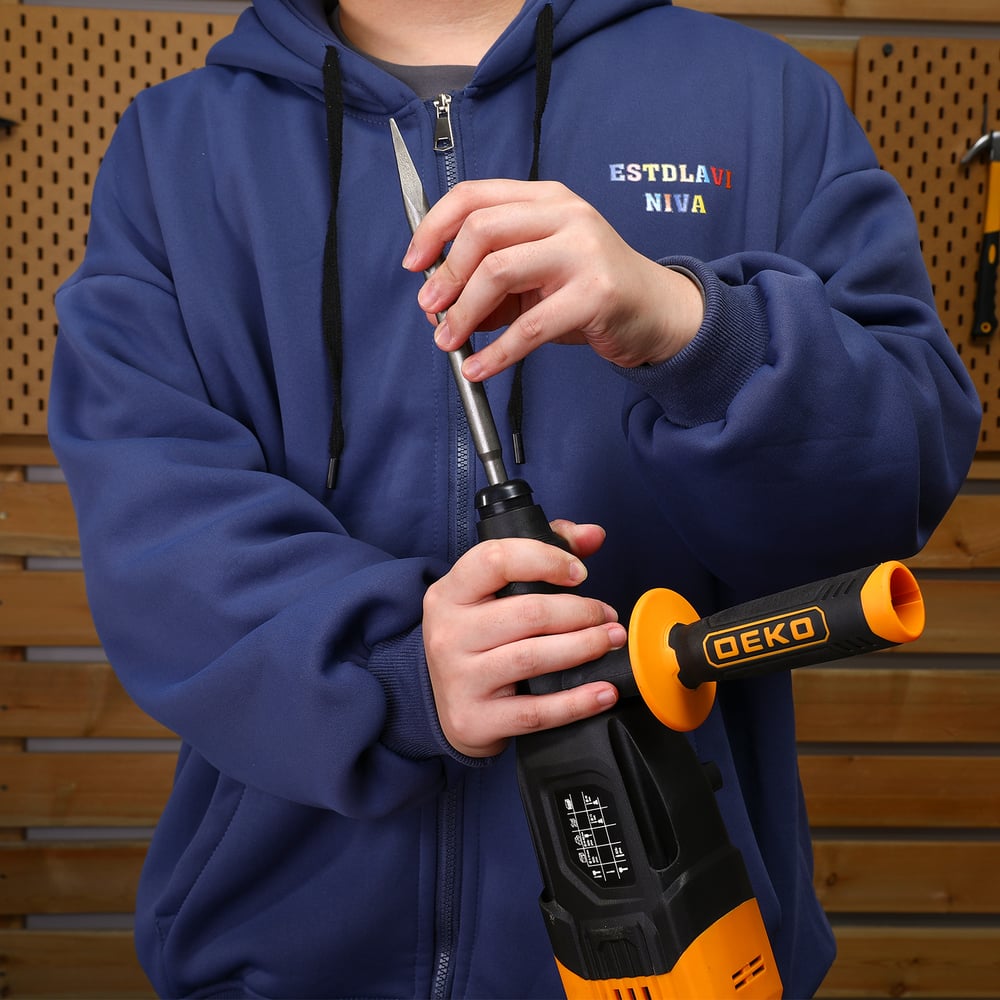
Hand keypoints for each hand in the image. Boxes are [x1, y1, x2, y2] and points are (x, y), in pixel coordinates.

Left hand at [402, 179, 703, 380]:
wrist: (657, 311)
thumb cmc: (591, 290)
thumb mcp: (537, 277)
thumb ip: (492, 284)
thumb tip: (440, 305)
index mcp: (546, 200)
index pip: (474, 196)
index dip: (434, 228)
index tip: (414, 262)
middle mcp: (564, 215)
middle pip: (481, 230)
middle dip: (446, 274)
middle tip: (430, 308)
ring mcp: (582, 251)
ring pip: (498, 272)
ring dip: (463, 312)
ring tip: (449, 341)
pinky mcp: (595, 294)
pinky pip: (530, 326)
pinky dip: (496, 353)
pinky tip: (480, 368)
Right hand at [422, 520, 625, 757]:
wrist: (449, 707)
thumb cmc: (480, 639)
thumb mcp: (494, 593)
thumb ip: (542, 552)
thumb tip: (592, 534)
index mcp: (450, 593)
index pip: (494, 560)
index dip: (545, 559)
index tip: (578, 572)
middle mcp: (448, 633)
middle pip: (527, 612)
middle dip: (580, 612)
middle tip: (606, 615)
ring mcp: (459, 678)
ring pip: (533, 658)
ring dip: (584, 648)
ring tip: (610, 641)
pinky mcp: (475, 719)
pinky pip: (536, 711)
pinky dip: (577, 702)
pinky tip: (603, 691)